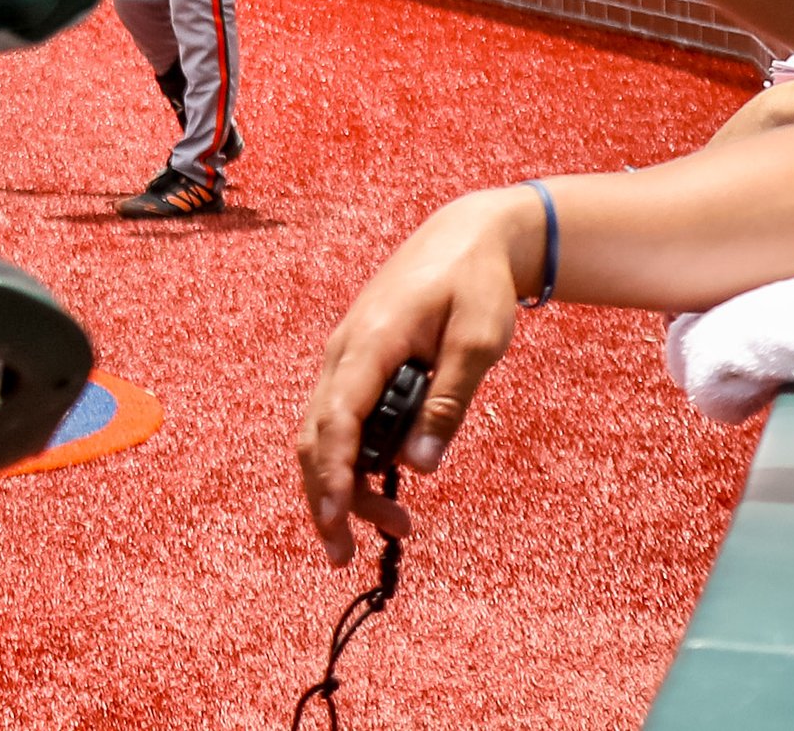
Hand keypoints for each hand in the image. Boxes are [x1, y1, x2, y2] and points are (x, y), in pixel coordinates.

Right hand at [297, 189, 527, 561]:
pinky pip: (337, 416)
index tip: (338, 520)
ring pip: (322, 430)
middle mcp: (344, 351)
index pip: (337, 419)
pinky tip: (379, 482)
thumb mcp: (478, 343)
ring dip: (340, 482)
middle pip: (315, 435)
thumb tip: (419, 467)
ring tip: (393, 524)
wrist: (466, 238)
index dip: (333, 474)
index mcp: (369, 343)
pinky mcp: (357, 361)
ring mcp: (346, 355)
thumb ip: (448, 403)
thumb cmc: (477, 286)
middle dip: (325, 496)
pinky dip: (348, 457)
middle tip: (347, 554)